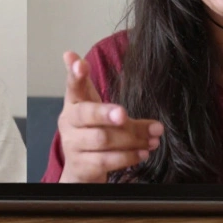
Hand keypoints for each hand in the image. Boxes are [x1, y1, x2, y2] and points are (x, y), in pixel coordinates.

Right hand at [56, 51, 163, 182]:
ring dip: (132, 138)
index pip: (73, 86)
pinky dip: (128, 156)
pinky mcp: (82, 166)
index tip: (80, 63)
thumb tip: (69, 53)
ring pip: (102, 139)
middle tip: (123, 113)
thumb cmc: (91, 130)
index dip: (75, 74)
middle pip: (86, 114)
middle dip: (105, 113)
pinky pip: (106, 161)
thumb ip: (87, 82)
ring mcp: (73, 145)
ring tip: (153, 137)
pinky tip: (143, 153)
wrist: (80, 169)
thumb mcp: (91, 104)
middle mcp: (68, 123)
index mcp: (73, 103)